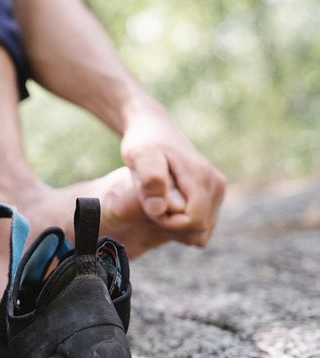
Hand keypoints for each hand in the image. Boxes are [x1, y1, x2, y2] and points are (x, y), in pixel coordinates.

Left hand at [120, 105, 225, 246]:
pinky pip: (201, 224)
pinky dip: (183, 223)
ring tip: (157, 204)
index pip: (192, 222)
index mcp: (202, 178)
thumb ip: (150, 180)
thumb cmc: (143, 142)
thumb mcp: (139, 157)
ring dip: (177, 226)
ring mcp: (217, 189)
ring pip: (201, 230)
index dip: (168, 223)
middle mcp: (216, 184)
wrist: (153, 127)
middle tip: (151, 206)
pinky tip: (166, 207)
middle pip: (199, 229)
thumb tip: (160, 209)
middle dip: (172, 226)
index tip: (150, 207)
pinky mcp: (214, 192)